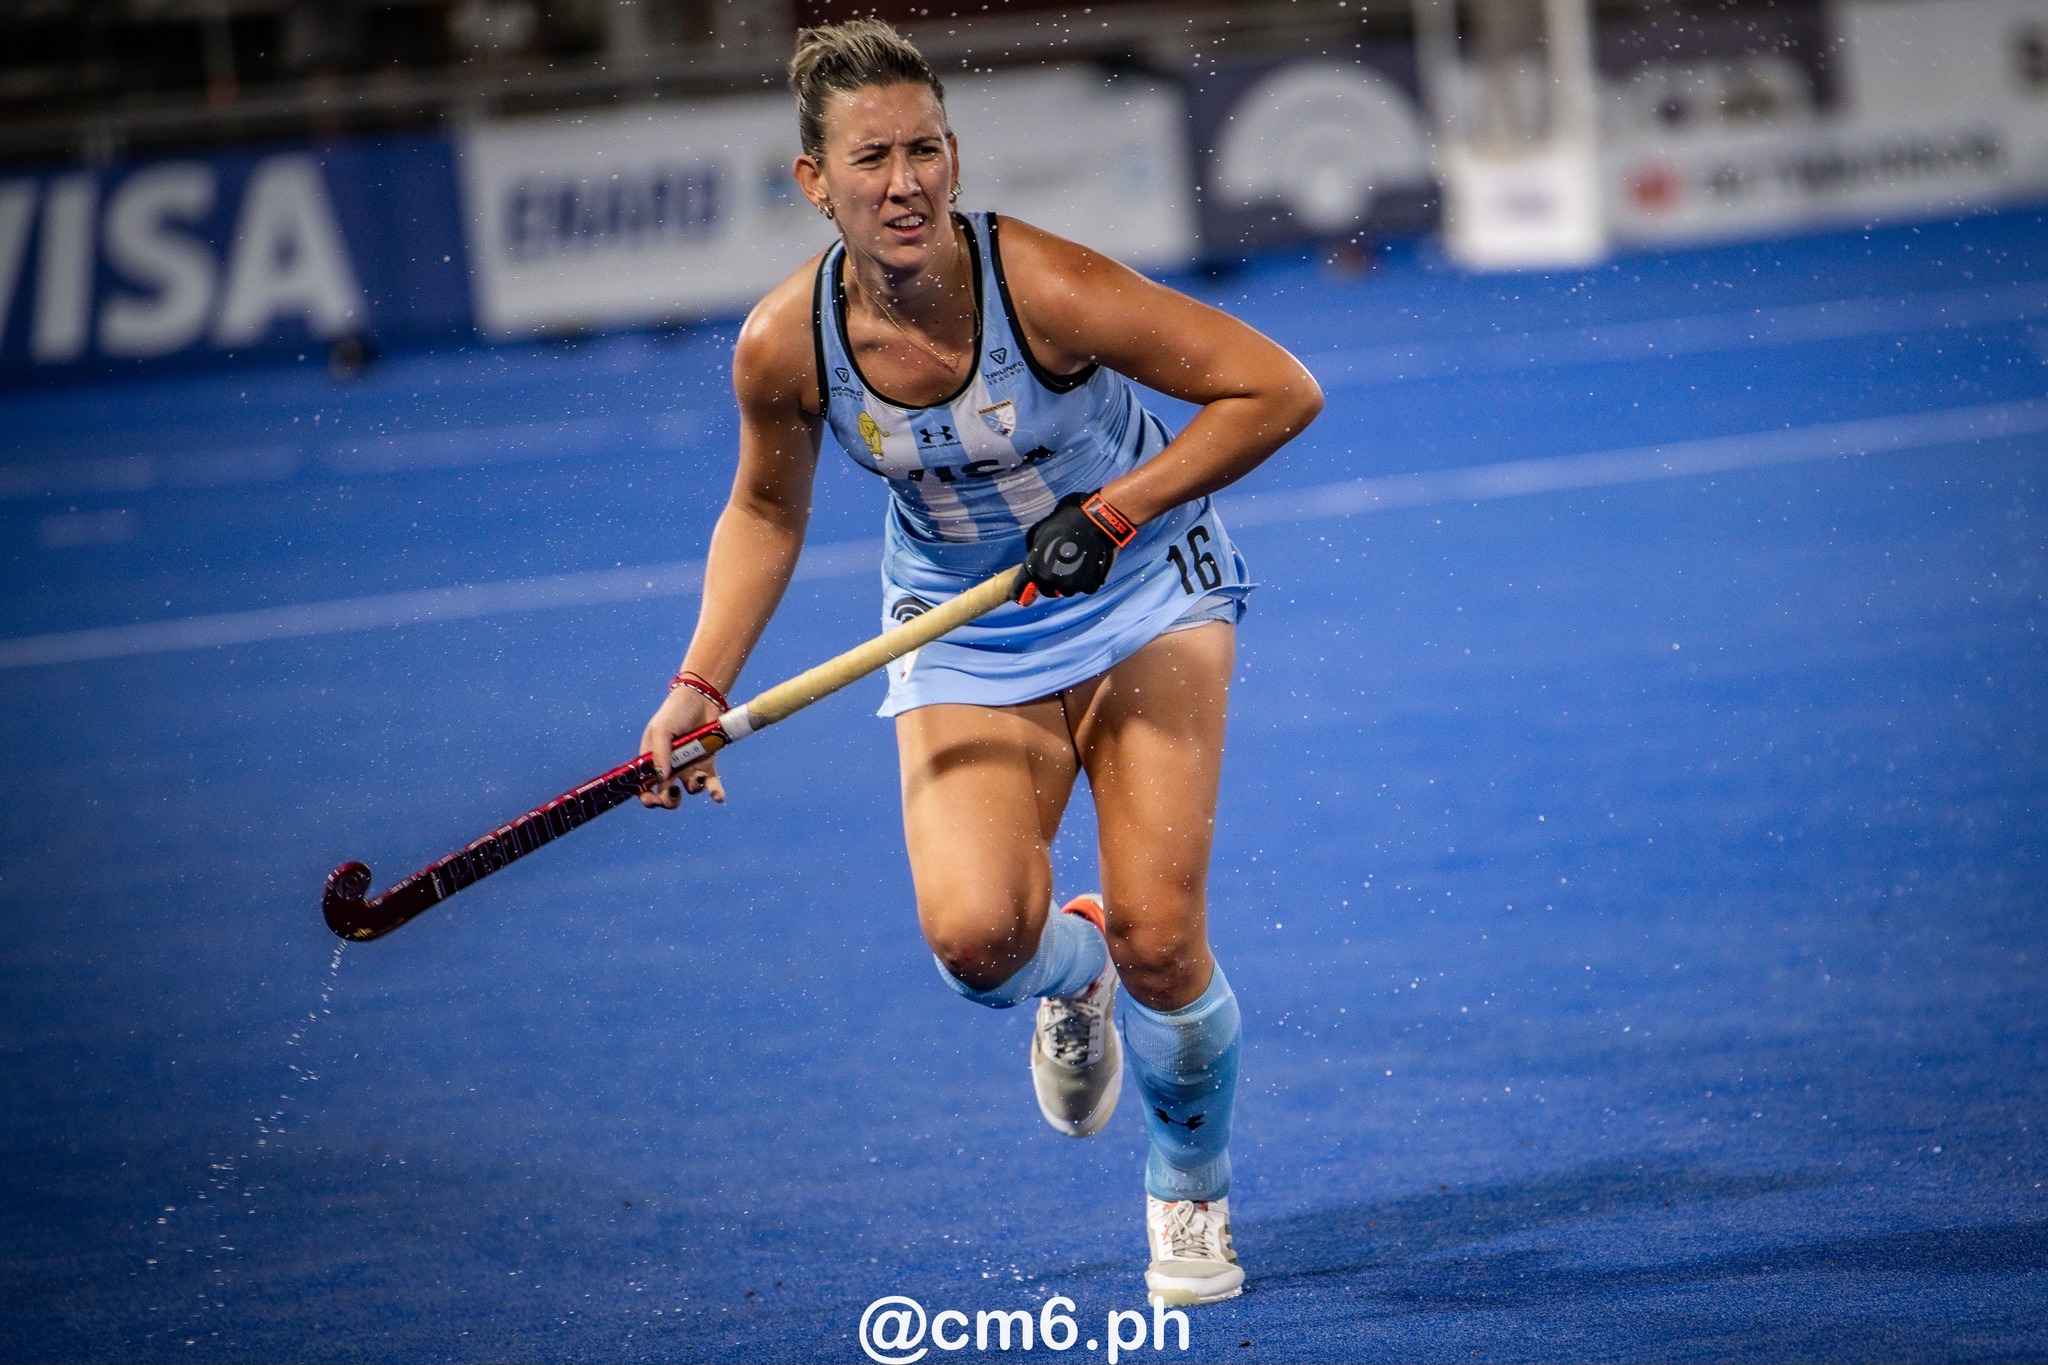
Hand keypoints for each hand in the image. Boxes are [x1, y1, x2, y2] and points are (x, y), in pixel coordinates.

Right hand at [638, 685, 725, 808]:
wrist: (701, 698)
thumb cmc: (675, 712)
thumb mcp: (661, 730)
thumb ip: (659, 754)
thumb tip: (661, 779)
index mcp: (653, 760)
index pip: (645, 785)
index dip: (646, 797)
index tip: (651, 800)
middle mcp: (670, 766)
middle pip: (666, 794)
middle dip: (668, 801)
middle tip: (672, 794)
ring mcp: (689, 765)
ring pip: (690, 789)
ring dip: (693, 787)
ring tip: (699, 776)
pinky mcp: (707, 762)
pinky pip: (711, 782)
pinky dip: (715, 791)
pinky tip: (718, 797)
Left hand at [1020, 491, 1136, 598]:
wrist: (1095, 520)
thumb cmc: (1066, 522)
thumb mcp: (1039, 533)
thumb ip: (1033, 553)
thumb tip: (1034, 563)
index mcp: (1033, 567)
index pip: (1019, 591)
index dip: (1023, 594)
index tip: (1027, 595)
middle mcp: (1049, 580)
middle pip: (1047, 591)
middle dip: (1052, 582)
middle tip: (1062, 565)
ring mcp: (1070, 585)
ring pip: (1067, 590)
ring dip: (1070, 581)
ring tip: (1078, 561)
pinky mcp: (1089, 586)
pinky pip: (1084, 588)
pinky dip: (1086, 580)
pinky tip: (1089, 563)